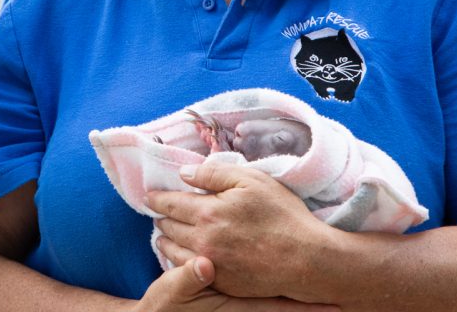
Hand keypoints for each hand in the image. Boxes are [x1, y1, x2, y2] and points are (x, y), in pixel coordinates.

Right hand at [135, 258, 339, 311]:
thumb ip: (186, 278)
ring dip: (303, 300)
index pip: (275, 308)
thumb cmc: (165, 308)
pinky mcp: (236, 304)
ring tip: (335, 296)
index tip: (335, 306)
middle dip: (312, 302)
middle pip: (282, 306)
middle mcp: (242, 310)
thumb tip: (203, 265)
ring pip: (278, 306)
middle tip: (346, 299)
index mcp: (233, 308)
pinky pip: (267, 303)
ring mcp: (241, 307)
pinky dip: (286, 299)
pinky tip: (297, 287)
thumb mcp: (171, 292)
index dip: (304, 307)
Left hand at [146, 163, 331, 301]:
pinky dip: (181, 261)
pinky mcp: (222, 282)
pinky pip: (191, 270)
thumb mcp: (252, 181)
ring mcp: (212, 265)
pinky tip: (183, 255)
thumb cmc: (283, 216)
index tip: (148, 196)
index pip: (171, 204)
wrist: (308, 260)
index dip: (157, 199)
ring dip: (166, 242)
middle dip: (161, 219)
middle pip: (169, 228)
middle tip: (157, 214)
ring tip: (162, 236)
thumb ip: (214, 173)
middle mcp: (203, 241)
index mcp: (208, 213)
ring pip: (175, 253)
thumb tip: (185, 174)